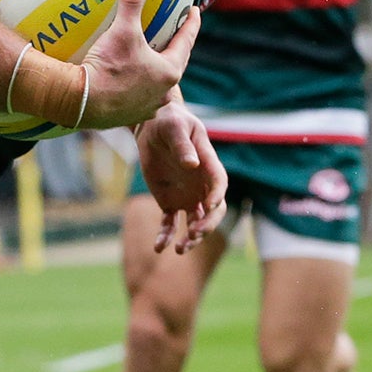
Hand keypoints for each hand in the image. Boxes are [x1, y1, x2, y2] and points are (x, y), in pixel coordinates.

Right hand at [75, 0, 202, 128]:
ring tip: (147, 60)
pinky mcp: (127, 117)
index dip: (191, 24)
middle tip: (171, 35)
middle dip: (172, 49)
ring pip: (156, 86)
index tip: (193, 12)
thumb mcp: (122, 30)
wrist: (82, 102)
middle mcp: (162, 93)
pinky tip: (125, 82)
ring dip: (153, 72)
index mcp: (168, 71)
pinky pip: (137, 99)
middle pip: (173, 65)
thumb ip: (132, 2)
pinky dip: (135, 87)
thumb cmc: (108, 67)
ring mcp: (145, 108)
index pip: (186, 42)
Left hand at [135, 101, 226, 253]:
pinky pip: (170, 223)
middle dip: (206, 225)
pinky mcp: (170, 202)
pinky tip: (159, 248)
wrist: (152, 127)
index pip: (219, 183)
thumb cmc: (168, 122)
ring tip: (180, 249)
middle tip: (193, 233)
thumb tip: (191, 164)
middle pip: (212, 211)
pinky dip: (166, 236)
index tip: (208, 207)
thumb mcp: (174, 128)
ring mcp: (187, 196)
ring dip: (191, 237)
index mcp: (208, 164)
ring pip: (195, 222)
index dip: (217, 196)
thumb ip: (183, 146)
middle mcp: (202, 185)